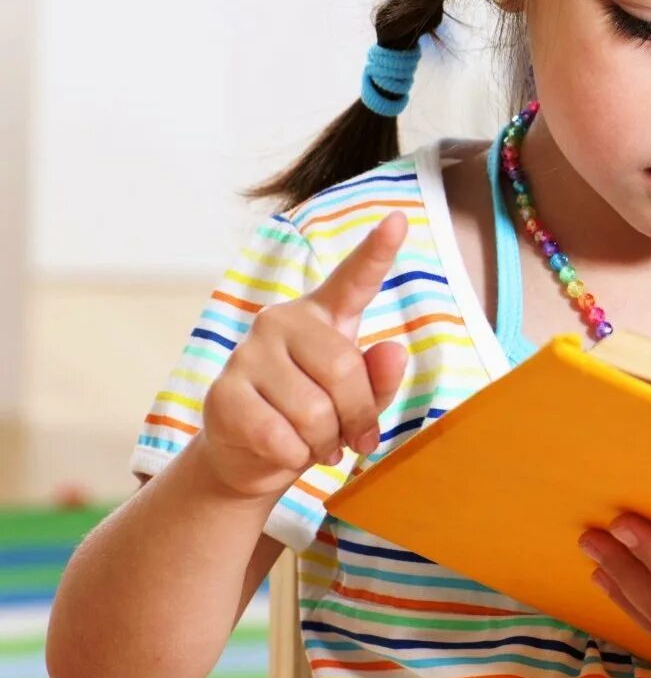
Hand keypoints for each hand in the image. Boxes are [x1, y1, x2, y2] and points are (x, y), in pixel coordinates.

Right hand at [197, 212, 409, 499]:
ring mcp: (247, 354)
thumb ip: (379, 379)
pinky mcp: (223, 393)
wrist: (251, 459)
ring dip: (324, 442)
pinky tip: (284, 451)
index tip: (399, 219)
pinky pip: (281, 437)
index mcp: (321, 315)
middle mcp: (281, 321)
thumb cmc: (312, 419)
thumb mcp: (356, 401)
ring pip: (314, 411)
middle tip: (354, 439)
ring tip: (315, 444)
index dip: (378, 250)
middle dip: (357, 417)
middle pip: (344, 369)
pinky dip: (293, 457)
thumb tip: (394, 351)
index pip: (353, 279)